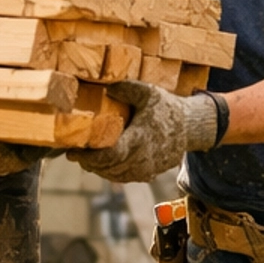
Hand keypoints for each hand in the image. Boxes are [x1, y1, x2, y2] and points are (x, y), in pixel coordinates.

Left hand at [77, 82, 222, 183]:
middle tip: (75, 154)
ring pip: (115, 175)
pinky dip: (111, 172)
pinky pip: (125, 177)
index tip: (73, 152)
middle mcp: (144, 158)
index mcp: (141, 138)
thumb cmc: (167, 107)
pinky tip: (103, 164)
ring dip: (99, 169)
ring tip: (86, 158)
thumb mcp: (149, 92)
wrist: (190, 126)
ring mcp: (147, 169)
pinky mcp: (149, 174)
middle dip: (89, 163)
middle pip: (109, 168)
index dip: (89, 157)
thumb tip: (103, 85)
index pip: (110, 155)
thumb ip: (125, 88)